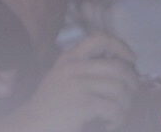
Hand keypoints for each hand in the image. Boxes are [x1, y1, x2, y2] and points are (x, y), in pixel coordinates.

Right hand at [0, 33, 137, 131]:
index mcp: (69, 59)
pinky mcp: (82, 104)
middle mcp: (73, 67)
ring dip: (126, 103)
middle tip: (133, 94)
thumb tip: (124, 65)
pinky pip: (113, 108)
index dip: (120, 46)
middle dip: (132, 81)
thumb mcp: (62, 78)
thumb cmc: (50, 107)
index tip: (132, 60)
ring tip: (121, 112)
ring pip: (120, 88)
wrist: (28, 127)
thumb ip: (84, 68)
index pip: (100, 38)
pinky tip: (112, 124)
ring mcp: (77, 85)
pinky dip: (118, 118)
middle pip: (118, 67)